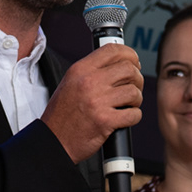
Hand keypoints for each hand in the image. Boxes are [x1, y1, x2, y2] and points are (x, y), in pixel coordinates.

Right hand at [41, 44, 143, 162]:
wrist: (54, 140)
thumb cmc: (62, 115)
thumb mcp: (70, 83)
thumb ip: (92, 72)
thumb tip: (118, 64)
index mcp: (81, 70)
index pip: (113, 51)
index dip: (130, 55)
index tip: (134, 63)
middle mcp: (89, 82)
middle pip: (129, 69)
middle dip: (137, 79)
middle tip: (133, 87)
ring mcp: (98, 102)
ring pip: (134, 92)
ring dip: (136, 99)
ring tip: (128, 104)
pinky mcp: (105, 121)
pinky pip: (133, 114)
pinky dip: (134, 116)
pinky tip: (125, 118)